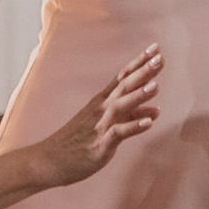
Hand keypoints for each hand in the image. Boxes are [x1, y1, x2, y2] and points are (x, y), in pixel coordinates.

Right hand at [33, 44, 162, 186]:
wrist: (48, 160)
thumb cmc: (79, 141)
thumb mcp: (108, 124)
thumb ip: (132, 116)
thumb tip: (157, 111)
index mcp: (103, 101)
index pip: (123, 77)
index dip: (139, 62)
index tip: (156, 48)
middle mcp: (101, 109)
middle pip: (124, 86)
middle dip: (142, 72)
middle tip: (160, 58)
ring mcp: (100, 126)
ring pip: (121, 106)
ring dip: (138, 95)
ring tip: (156, 85)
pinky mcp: (100, 144)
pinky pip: (118, 134)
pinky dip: (133, 127)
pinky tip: (148, 123)